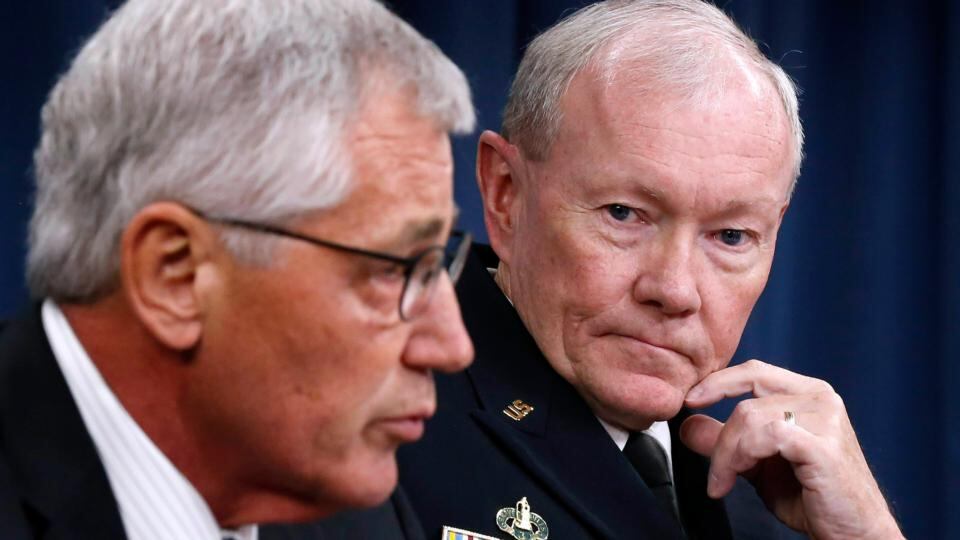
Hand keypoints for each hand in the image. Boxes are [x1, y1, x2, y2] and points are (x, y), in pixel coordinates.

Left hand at [680, 359, 902, 539]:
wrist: (853, 533)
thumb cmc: (811, 498)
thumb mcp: (758, 464)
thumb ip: (728, 440)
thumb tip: (689, 424)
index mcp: (808, 394)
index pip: (753, 371)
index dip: (717, 382)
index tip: (689, 401)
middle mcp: (821, 399)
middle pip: (746, 396)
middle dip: (720, 435)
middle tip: (712, 469)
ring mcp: (826, 419)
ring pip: (750, 417)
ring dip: (725, 455)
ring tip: (723, 483)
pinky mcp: (823, 446)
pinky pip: (765, 437)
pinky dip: (738, 458)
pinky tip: (731, 482)